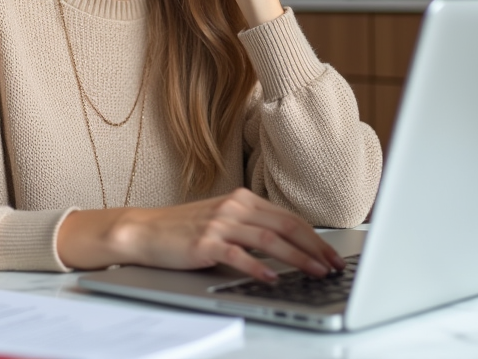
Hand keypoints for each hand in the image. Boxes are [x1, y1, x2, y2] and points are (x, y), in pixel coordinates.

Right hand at [57, 188, 344, 281]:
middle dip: (314, 247)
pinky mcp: (206, 243)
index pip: (287, 217)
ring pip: (268, 239)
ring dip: (296, 257)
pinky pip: (238, 255)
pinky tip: (272, 278)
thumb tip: (288, 246)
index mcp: (242, 199)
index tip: (331, 254)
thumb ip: (251, 226)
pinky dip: (258, 267)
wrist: (145, 231)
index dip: (313, 236)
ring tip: (314, 272)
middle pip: (285, 225)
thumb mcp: (222, 220)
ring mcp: (220, 224)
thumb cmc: (184, 229)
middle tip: (332, 265)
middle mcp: (234, 207)